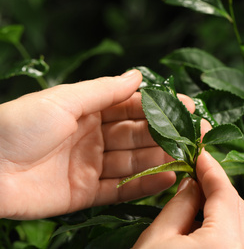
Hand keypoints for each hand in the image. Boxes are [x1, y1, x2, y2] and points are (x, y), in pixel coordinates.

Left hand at [0, 70, 194, 219]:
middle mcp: (93, 138)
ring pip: (133, 162)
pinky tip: (168, 178)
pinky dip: (144, 186)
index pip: (132, 107)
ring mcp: (91, 166)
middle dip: (167, 133)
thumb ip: (105, 91)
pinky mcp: (86, 193)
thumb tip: (139, 75)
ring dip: (161, 159)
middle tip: (198, 133)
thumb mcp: (66, 99)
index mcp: (87, 111)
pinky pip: (121, 190)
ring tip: (189, 155)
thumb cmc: (19, 124)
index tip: (188, 106)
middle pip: (137, 136)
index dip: (160, 107)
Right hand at [133, 151, 243, 248]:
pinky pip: (237, 239)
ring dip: (221, 205)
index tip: (199, 151)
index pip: (224, 193)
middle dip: (218, 186)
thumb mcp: (157, 238)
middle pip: (238, 207)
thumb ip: (179, 205)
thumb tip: (192, 183)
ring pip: (241, 224)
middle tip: (196, 171)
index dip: (211, 168)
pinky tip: (200, 221)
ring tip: (197, 194)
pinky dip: (222, 224)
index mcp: (224, 242)